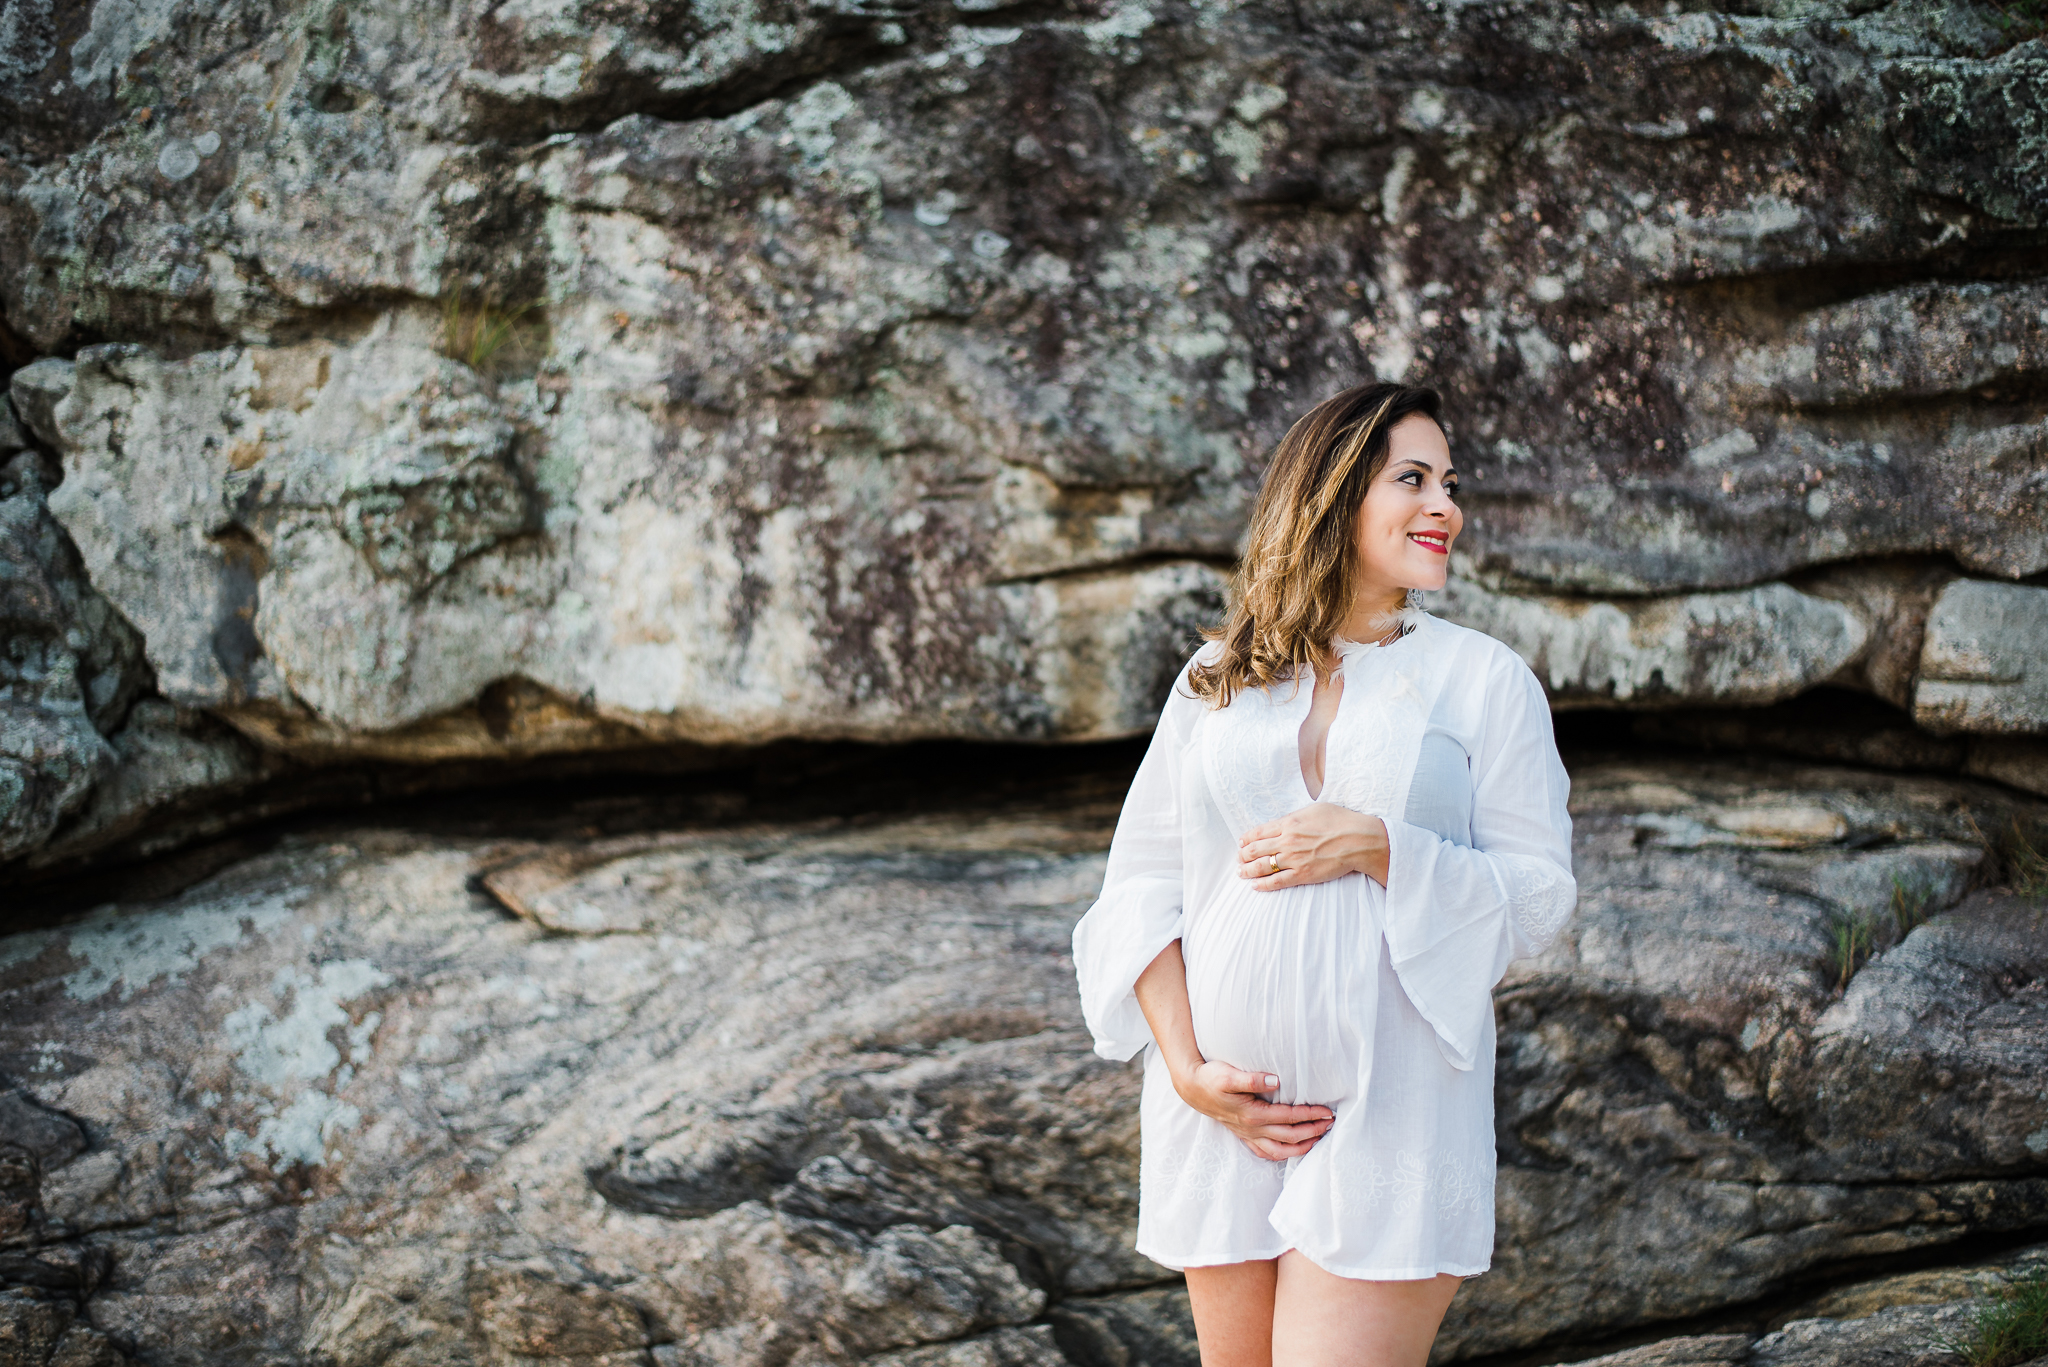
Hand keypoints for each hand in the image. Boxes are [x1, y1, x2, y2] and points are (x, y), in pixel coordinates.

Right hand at [1169, 1059, 1336, 1160]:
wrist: (1192, 1088)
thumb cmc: (1211, 1078)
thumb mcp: (1229, 1074)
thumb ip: (1252, 1079)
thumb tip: (1276, 1080)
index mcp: (1252, 1114)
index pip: (1289, 1117)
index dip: (1310, 1115)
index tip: (1327, 1111)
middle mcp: (1252, 1129)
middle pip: (1290, 1137)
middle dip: (1313, 1131)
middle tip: (1331, 1123)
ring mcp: (1248, 1135)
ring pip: (1280, 1151)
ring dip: (1302, 1147)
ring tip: (1318, 1139)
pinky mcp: (1244, 1136)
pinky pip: (1266, 1153)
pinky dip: (1283, 1155)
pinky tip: (1292, 1150)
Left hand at [1238, 803, 1389, 888]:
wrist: (1358, 840)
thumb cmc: (1341, 821)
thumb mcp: (1314, 810)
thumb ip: (1295, 816)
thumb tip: (1284, 821)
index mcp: (1288, 823)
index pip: (1259, 832)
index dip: (1247, 839)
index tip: (1241, 843)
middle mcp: (1287, 841)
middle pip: (1256, 850)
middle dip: (1243, 855)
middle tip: (1239, 859)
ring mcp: (1293, 859)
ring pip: (1262, 867)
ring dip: (1248, 870)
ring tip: (1241, 873)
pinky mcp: (1302, 874)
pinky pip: (1277, 881)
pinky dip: (1263, 884)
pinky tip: (1255, 886)